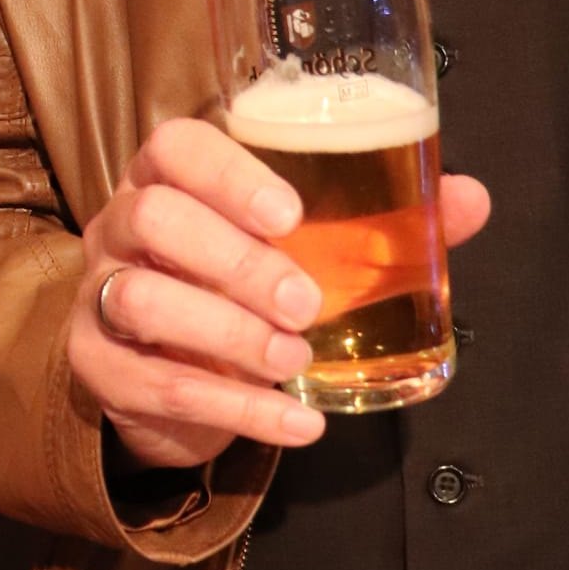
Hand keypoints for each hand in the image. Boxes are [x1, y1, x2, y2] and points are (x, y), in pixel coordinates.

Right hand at [67, 116, 491, 469]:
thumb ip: (381, 220)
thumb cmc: (242, 283)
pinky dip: (236, 407)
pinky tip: (297, 422)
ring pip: (140, 298)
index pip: (174, 147)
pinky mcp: (99, 367)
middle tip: (306, 303)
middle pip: (152, 217)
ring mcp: (99, 296)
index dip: (226, 174)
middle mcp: (121, 225)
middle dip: (236, 261)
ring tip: (294, 361)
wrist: (165, 369)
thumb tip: (469, 197)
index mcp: (167, 177)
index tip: (290, 212)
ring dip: (228, 334)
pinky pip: (157, 385)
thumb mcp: (301, 247)